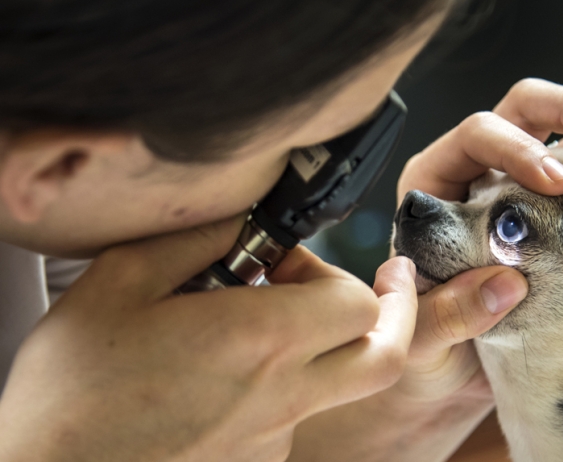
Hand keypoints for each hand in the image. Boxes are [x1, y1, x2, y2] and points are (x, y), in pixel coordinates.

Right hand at [0, 217, 417, 461]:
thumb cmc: (72, 389)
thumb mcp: (120, 282)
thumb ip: (195, 240)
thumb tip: (243, 222)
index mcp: (256, 340)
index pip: (359, 301)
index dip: (336, 268)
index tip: (289, 262)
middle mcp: (281, 395)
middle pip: (386, 355)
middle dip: (392, 312)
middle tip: (384, 286)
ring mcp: (272, 437)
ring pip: (344, 386)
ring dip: (330, 346)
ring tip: (267, 323)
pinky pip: (297, 416)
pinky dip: (285, 383)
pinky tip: (227, 370)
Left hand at [392, 79, 562, 402]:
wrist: (450, 381)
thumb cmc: (422, 353)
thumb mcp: (416, 342)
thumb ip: (443, 314)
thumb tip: (505, 281)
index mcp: (435, 188)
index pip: (476, 135)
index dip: (517, 148)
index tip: (558, 183)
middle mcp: (480, 178)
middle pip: (526, 114)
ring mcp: (525, 195)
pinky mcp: (562, 223)